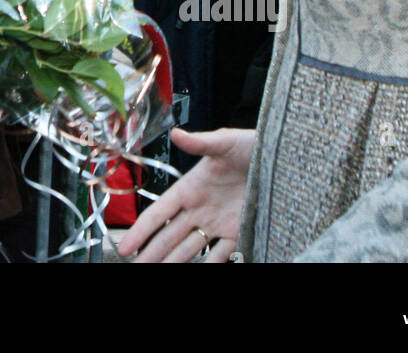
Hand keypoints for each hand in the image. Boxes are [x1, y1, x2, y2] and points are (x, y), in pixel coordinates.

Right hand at [117, 128, 253, 262]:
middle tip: (136, 268)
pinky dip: (210, 264)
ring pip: (190, 249)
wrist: (282, 157)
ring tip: (157, 273)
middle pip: (169, 237)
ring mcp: (218, 223)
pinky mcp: (238, 231)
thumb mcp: (225, 141)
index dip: (141, 231)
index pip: (159, 213)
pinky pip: (222, 254)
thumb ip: (200, 142)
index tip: (125, 247)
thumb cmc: (251, 145)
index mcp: (190, 188)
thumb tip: (176, 133)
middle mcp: (200, 209)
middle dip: (152, 254)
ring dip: (173, 262)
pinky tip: (195, 272)